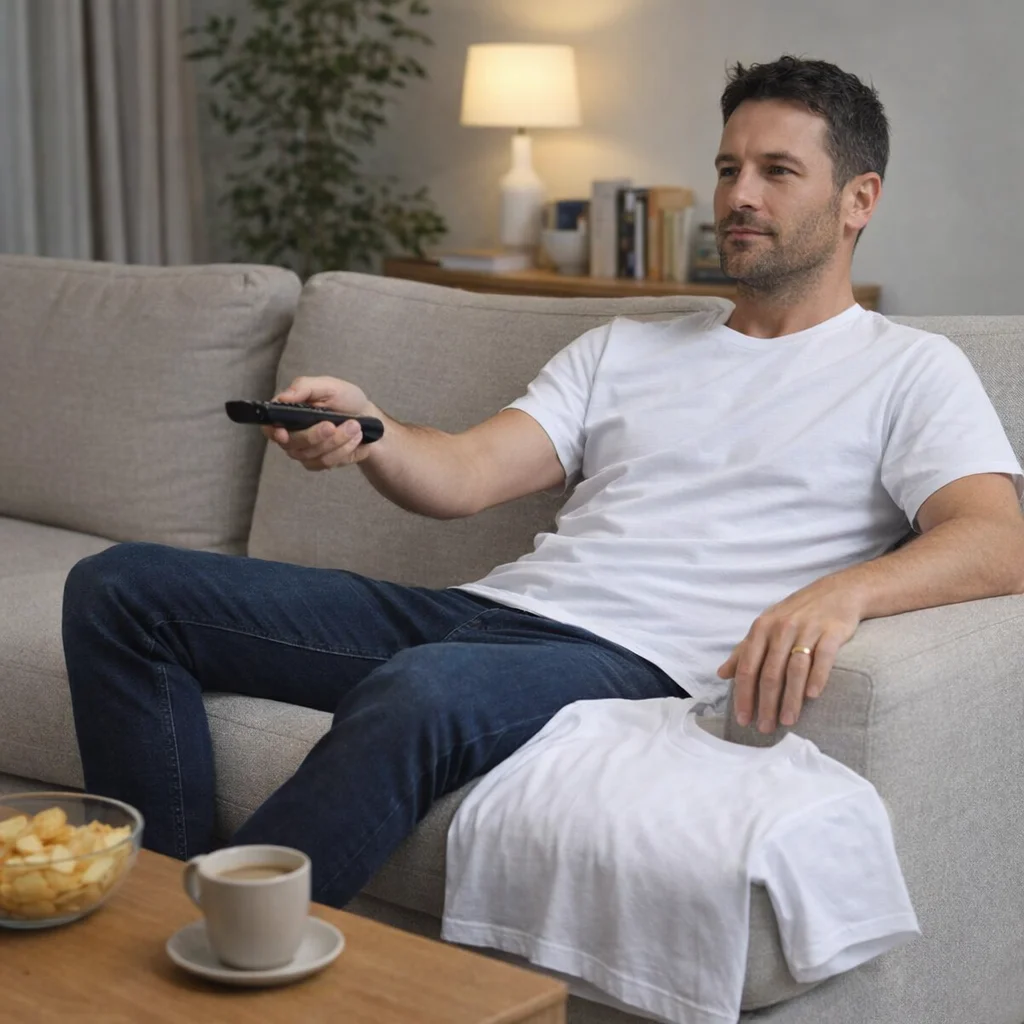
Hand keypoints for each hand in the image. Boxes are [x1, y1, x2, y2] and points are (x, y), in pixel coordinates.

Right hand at [262, 376, 376, 471]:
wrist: (365, 415)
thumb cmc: (343, 397)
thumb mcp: (327, 386)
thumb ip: (304, 388)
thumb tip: (282, 398)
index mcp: (287, 414)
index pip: (270, 428)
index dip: (273, 433)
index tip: (284, 434)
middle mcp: (292, 436)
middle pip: (295, 445)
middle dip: (319, 435)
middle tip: (343, 424)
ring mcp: (305, 452)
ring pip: (315, 456)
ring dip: (340, 442)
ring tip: (356, 427)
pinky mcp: (320, 462)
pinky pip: (329, 463)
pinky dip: (346, 451)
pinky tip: (356, 439)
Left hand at [716, 578, 863, 732]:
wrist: (837, 592)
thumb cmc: (796, 614)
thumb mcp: (766, 627)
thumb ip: (744, 650)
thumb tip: (721, 674)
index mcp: (761, 629)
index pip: (747, 667)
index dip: (743, 694)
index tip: (743, 719)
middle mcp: (781, 628)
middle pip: (770, 673)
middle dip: (766, 704)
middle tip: (765, 728)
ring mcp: (807, 629)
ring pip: (795, 669)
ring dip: (790, 698)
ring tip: (787, 721)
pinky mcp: (831, 631)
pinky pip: (823, 657)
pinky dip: (817, 677)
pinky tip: (813, 696)